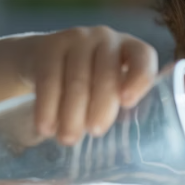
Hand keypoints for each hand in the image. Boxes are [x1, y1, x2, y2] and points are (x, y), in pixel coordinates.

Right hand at [23, 26, 157, 143]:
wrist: (42, 59)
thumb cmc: (89, 83)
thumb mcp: (109, 88)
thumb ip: (120, 105)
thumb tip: (124, 145)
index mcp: (130, 49)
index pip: (143, 58)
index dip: (139, 78)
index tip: (128, 102)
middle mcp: (106, 39)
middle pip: (106, 74)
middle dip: (101, 107)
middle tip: (95, 132)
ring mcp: (77, 39)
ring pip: (77, 80)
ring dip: (72, 113)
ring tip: (68, 138)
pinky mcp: (48, 47)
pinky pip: (49, 79)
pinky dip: (47, 107)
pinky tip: (46, 127)